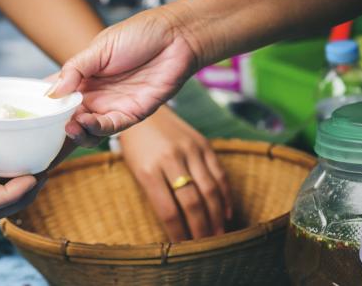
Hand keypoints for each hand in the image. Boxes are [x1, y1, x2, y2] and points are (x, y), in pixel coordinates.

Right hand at [46, 8, 198, 145]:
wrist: (176, 37)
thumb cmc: (141, 34)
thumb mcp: (100, 47)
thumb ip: (75, 69)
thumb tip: (50, 92)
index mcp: (83, 77)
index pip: (57, 95)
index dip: (44, 106)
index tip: (29, 112)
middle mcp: (95, 95)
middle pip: (69, 118)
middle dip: (57, 127)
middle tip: (48, 126)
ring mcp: (112, 106)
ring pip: (88, 129)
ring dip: (75, 131)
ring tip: (68, 126)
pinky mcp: (132, 114)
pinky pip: (110, 128)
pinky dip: (95, 129)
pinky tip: (85, 123)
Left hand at [119, 107, 230, 240]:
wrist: (144, 113)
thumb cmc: (136, 148)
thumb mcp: (136, 171)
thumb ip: (154, 195)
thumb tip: (175, 228)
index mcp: (148, 170)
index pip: (168, 210)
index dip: (178, 233)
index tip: (182, 249)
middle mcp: (171, 159)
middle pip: (192, 202)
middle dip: (201, 229)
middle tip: (206, 247)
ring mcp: (190, 150)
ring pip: (210, 190)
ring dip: (216, 217)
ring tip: (219, 235)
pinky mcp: (204, 144)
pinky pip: (219, 174)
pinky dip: (225, 196)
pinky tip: (226, 213)